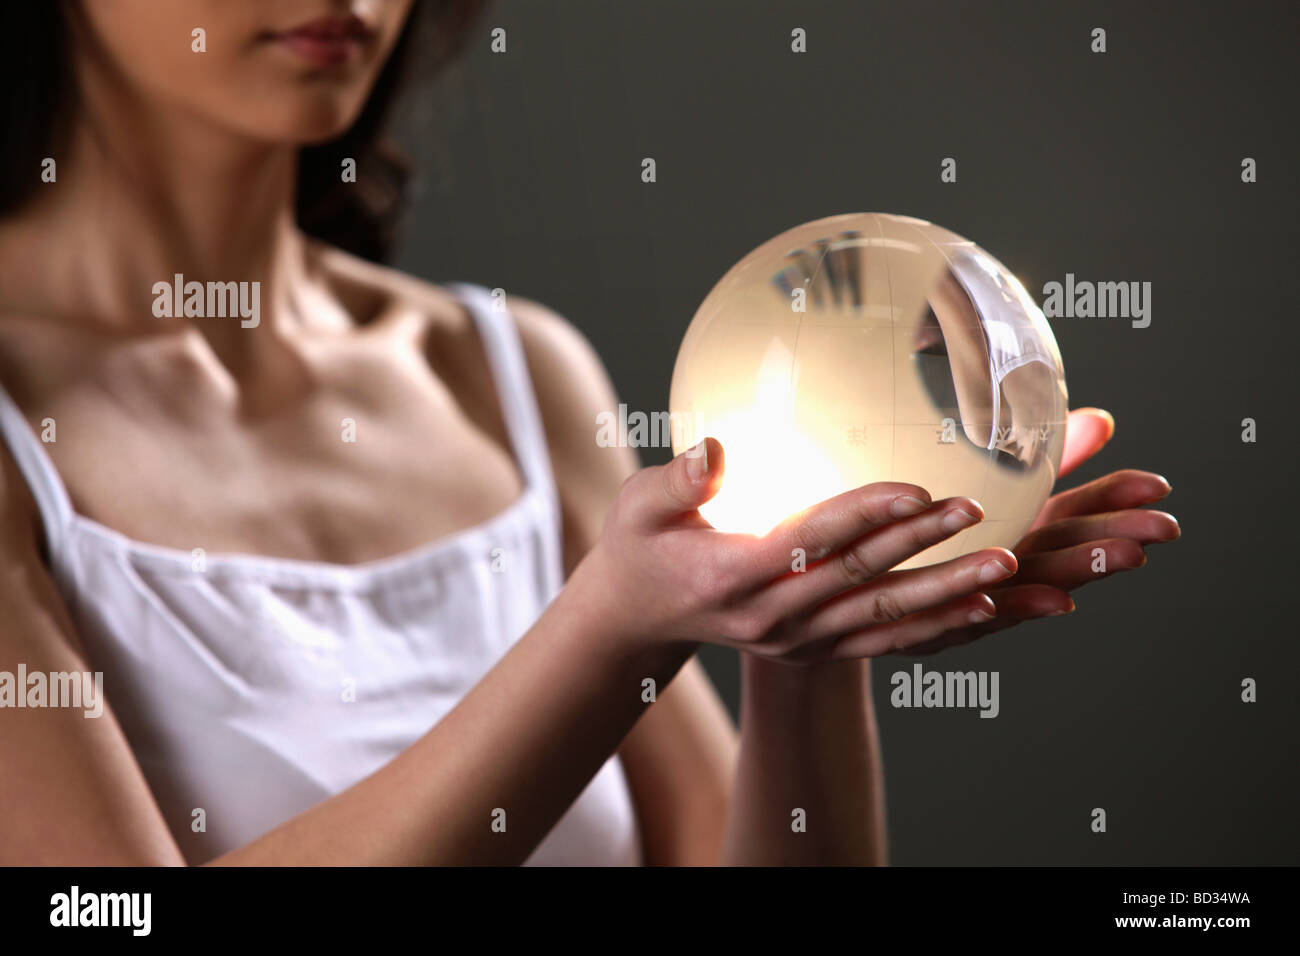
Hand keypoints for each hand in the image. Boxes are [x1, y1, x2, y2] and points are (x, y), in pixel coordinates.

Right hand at [569, 438, 1020, 665]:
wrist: (639, 616)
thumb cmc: (641, 545)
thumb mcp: (639, 506)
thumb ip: (678, 480)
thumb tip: (714, 451)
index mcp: (733, 574)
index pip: (812, 540)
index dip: (866, 514)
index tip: (918, 488)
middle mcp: (771, 617)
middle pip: (861, 577)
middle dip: (924, 545)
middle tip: (981, 515)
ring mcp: (795, 640)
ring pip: (884, 616)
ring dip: (948, 592)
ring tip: (1005, 567)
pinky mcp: (813, 649)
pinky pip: (883, 642)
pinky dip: (935, 629)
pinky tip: (984, 610)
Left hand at [900, 407, 1179, 654]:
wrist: (862, 586)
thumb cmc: (930, 528)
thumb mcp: (988, 485)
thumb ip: (1041, 457)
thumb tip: (1101, 419)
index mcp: (1022, 527)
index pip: (1077, 508)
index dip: (1115, 497)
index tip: (1156, 486)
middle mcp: (1011, 563)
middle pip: (1068, 548)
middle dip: (1116, 537)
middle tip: (1159, 529)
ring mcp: (982, 595)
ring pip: (1036, 583)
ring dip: (1081, 570)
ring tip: (1122, 557)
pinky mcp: (945, 623)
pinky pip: (982, 614)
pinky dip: (1019, 608)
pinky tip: (1054, 601)